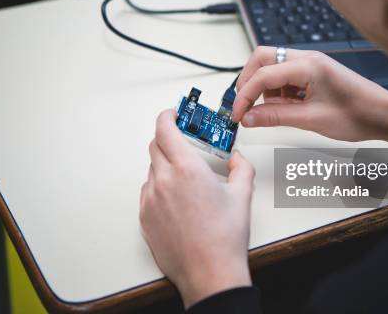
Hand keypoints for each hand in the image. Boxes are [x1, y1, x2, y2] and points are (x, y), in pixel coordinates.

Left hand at [140, 110, 254, 307]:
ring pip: (152, 170)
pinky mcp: (145, 217)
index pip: (164, 129)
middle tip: (182, 141)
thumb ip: (241, 168)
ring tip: (185, 178)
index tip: (173, 114)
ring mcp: (151, 200)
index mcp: (187, 169)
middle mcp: (164, 180)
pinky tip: (177, 199)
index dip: (167, 116)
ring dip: (165, 165)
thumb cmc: (224, 238)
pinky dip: (159, 187)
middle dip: (167, 138)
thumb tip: (238, 159)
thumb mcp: (242, 196)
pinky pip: (147, 192)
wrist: (210, 272)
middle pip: (155, 145)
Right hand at [232, 47, 387, 146]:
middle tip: (244, 107)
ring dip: (265, 89)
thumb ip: (276, 117)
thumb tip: (249, 118)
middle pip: (262, 59)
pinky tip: (287, 108)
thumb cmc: (359, 114)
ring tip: (274, 112)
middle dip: (248, 82)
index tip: (237, 115)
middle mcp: (307, 59)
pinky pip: (285, 77)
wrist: (385, 115)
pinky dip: (278, 92)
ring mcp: (310, 64)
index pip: (263, 74)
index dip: (244, 95)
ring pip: (272, 68)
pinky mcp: (313, 73)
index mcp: (308, 65)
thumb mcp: (311, 120)